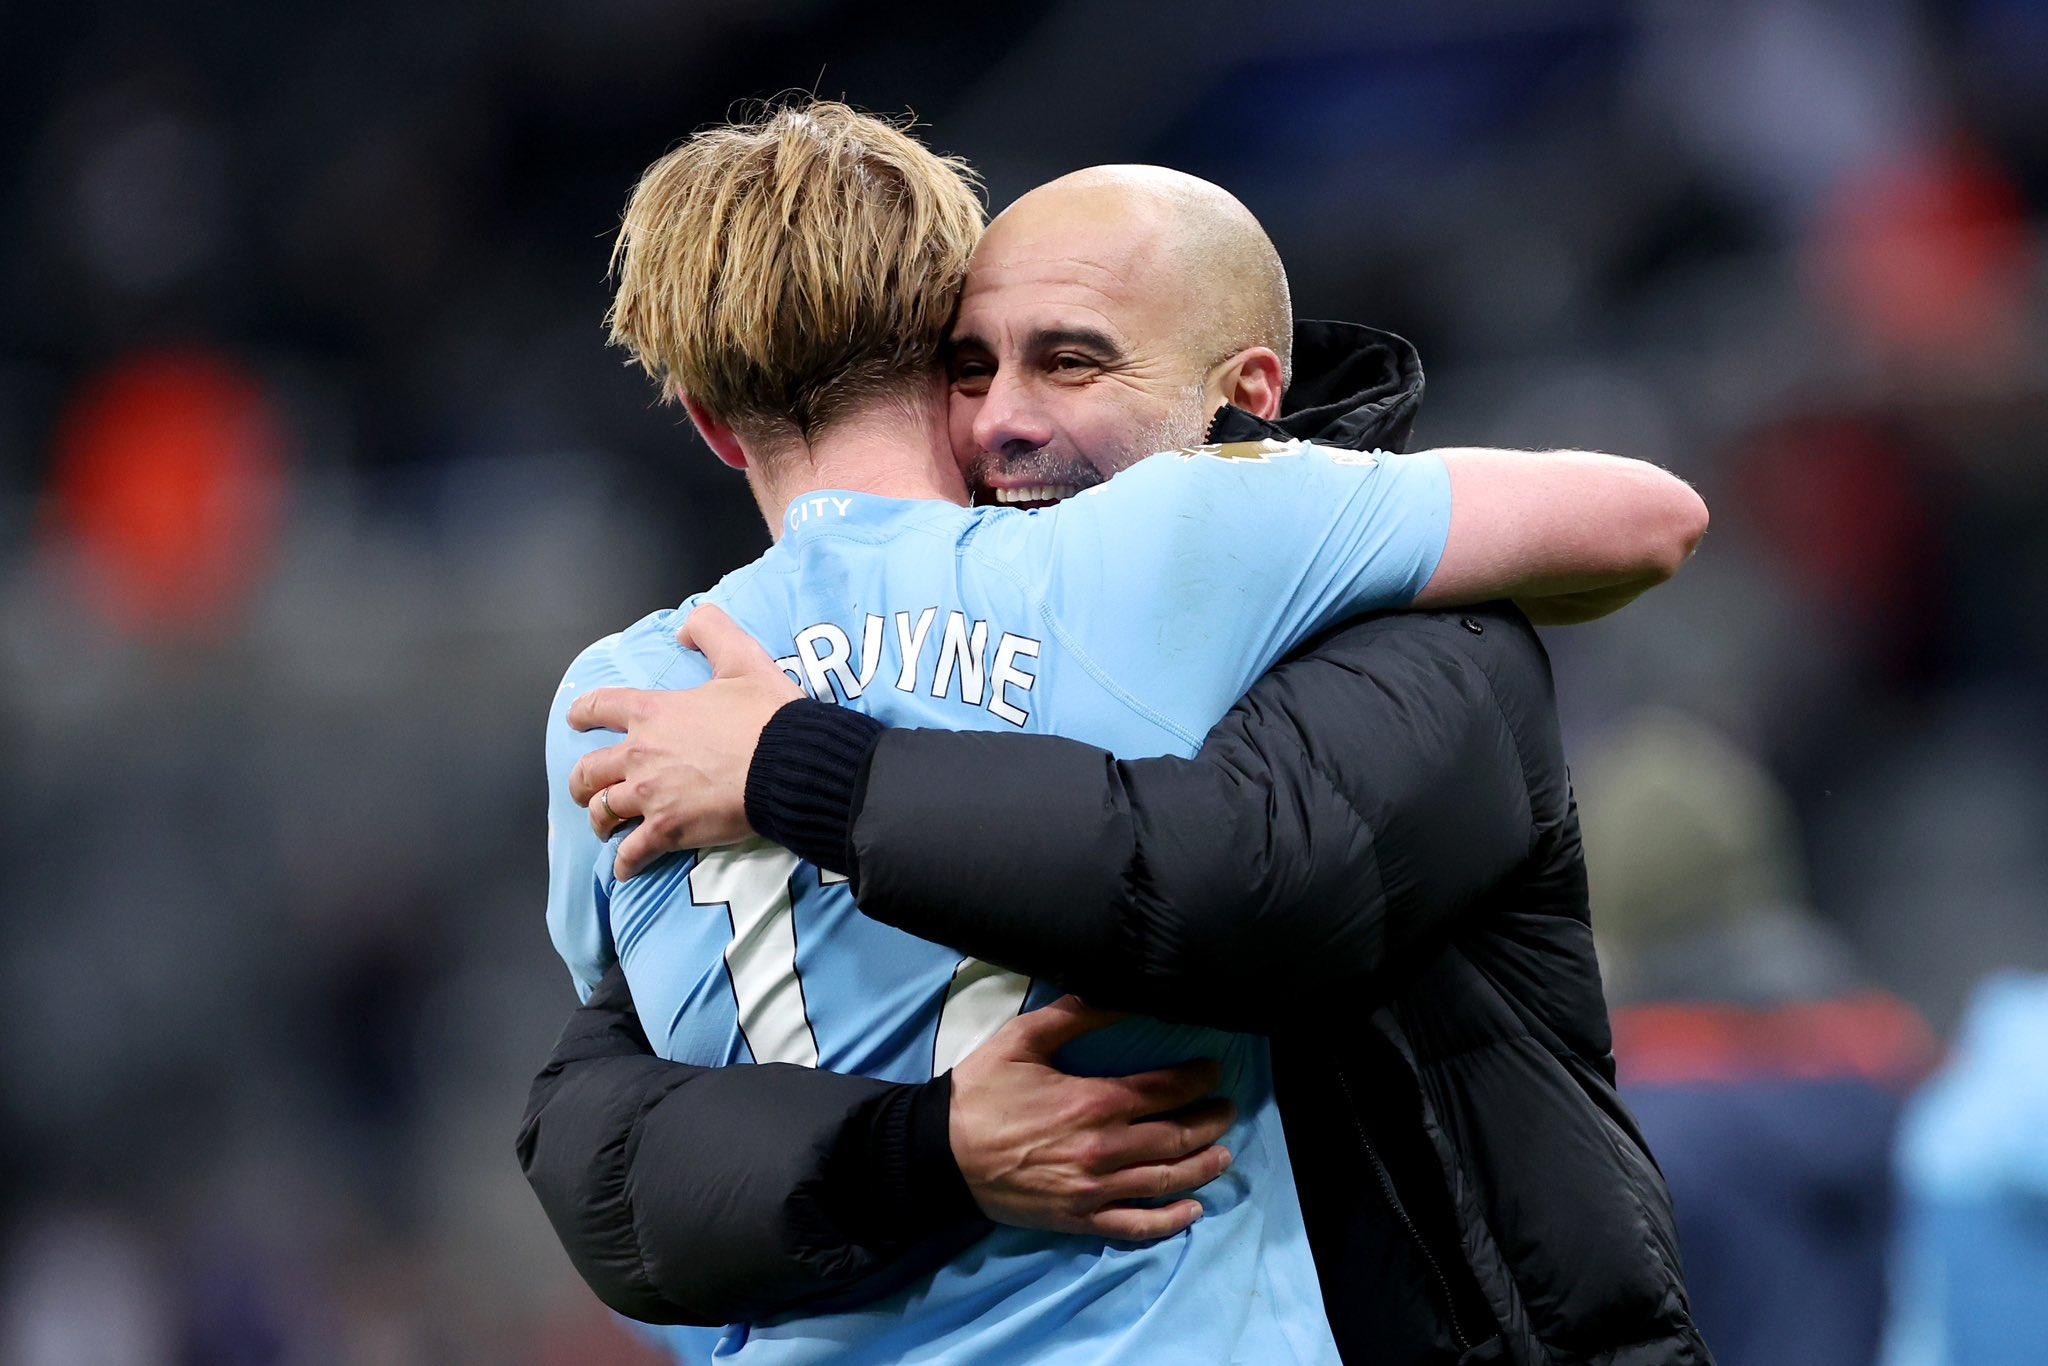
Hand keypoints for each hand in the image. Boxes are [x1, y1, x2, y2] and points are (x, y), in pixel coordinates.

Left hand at [567, 605, 801, 879]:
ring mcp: (650, 796)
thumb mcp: (743, 658)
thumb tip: (685, 628)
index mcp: (652, 713)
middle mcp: (640, 755)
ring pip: (603, 811)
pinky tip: (626, 868)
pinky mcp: (668, 831)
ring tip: (604, 827)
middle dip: (582, 781)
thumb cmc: (767, 715)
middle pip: (588, 770)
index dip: (583, 713)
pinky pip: (633, 853)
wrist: (789, 766)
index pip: (599, 708)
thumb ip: (711, 631)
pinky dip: (626, 862)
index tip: (576, 721)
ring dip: (599, 820)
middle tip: (585, 786)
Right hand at [948, 995, 1235, 1240]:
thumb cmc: (981, 1092)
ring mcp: (1094, 1189)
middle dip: (1210, 1121)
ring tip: (1224, 1154)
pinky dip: (1169, 1221)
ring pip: (1166, 1180)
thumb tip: (1121, 993)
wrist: (940, 1154)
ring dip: (1203, 1166)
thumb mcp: (1023, 1040)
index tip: (1214, 1071)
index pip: (1165, 1090)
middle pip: (1176, 1136)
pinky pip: (1136, 1226)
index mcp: (1094, 1102)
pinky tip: (1192, 1211)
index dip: (1197, 1080)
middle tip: (1228, 1109)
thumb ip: (1076, 1014)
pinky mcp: (1079, 1218)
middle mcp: (1104, 1148)